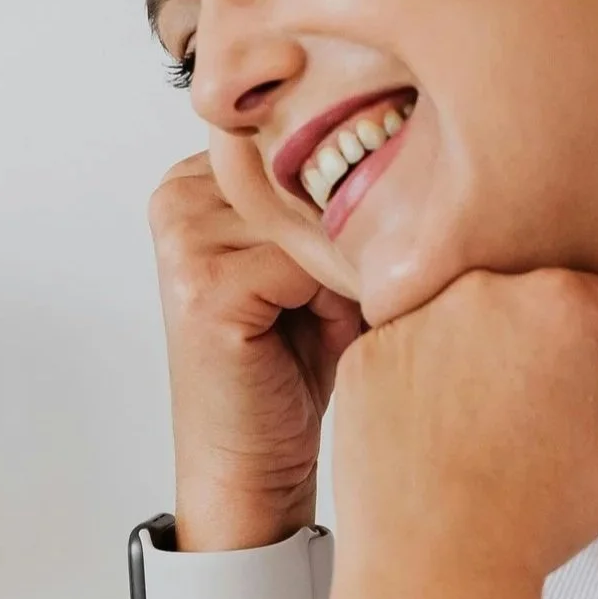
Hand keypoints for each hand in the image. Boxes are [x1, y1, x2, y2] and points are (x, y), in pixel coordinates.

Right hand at [150, 155, 362, 546]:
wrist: (252, 463)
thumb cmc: (292, 367)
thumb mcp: (319, 260)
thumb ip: (333, 195)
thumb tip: (418, 136)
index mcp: (199, 177)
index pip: (300, 136)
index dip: (350, 185)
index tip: (369, 233)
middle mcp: (180, 195)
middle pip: (308, 173)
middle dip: (352, 225)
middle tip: (354, 288)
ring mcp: (184, 236)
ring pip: (314, 215)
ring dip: (347, 263)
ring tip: (336, 313)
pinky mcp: (203, 283)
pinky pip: (307, 261)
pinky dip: (337, 297)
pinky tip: (325, 331)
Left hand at [328, 267, 597, 593]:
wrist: (435, 564)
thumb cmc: (537, 514)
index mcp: (558, 300)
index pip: (595, 304)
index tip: (582, 408)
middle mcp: (480, 291)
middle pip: (524, 304)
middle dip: (537, 350)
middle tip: (533, 427)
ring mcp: (412, 320)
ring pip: (460, 325)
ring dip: (474, 360)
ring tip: (480, 438)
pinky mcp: (363, 356)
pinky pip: (402, 353)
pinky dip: (417, 384)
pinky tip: (432, 440)